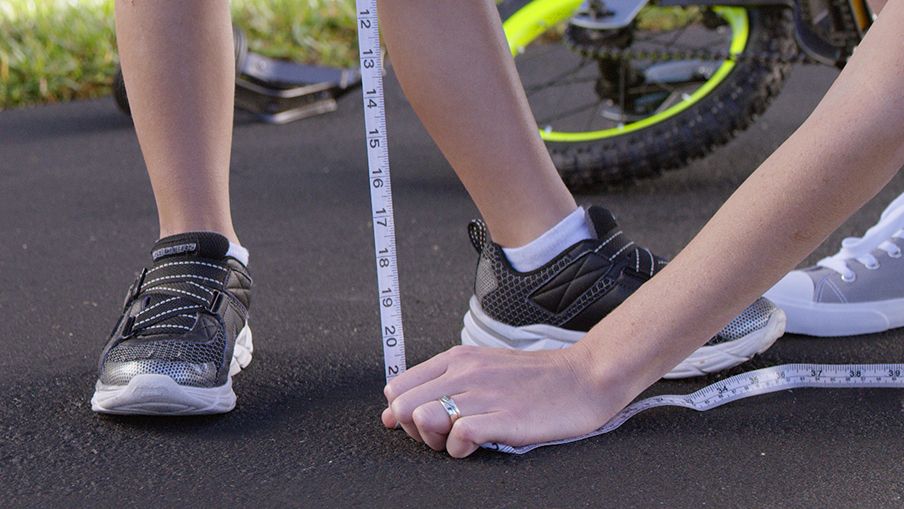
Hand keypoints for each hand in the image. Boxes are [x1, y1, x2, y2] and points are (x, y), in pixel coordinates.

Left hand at [382, 343, 633, 457]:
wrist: (585, 377)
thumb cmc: (535, 379)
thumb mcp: (481, 370)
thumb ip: (437, 387)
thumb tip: (391, 414)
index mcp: (456, 359)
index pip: (397, 387)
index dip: (404, 412)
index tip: (428, 422)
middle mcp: (464, 372)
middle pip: (403, 407)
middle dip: (414, 429)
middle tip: (444, 434)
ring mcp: (483, 394)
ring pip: (423, 419)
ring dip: (435, 439)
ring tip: (461, 438)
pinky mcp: (504, 417)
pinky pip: (458, 437)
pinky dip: (462, 449)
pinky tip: (480, 444)